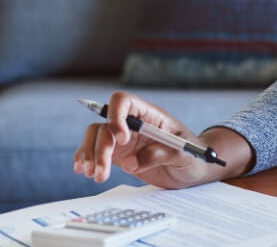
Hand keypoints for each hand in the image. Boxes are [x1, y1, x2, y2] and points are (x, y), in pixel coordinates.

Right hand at [73, 91, 248, 188]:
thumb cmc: (193, 156)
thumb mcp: (185, 155)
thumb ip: (161, 154)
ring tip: (94, 176)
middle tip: (102, 172)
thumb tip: (130, 162)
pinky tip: (83, 170)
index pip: (123, 101)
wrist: (192, 170)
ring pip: (95, 136)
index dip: (116, 115)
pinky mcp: (118, 154)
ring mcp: (123, 139)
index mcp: (149, 115)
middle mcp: (132, 123)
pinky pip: (94, 150)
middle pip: (105, 124)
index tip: (121, 138)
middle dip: (100, 147)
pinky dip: (85, 158)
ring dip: (89, 155)